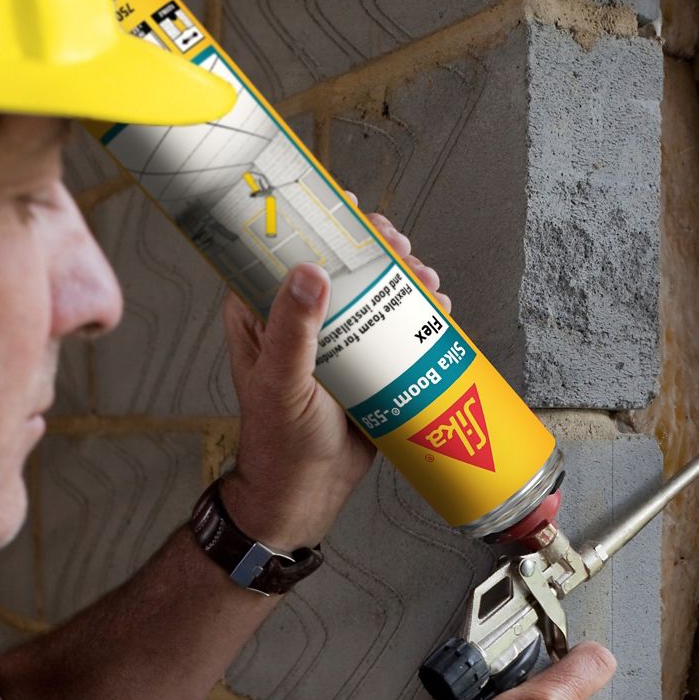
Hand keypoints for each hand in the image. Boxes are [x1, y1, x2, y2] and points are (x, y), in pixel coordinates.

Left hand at [219, 202, 447, 549]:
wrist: (310, 491)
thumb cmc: (279, 441)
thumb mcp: (282, 382)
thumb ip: (293, 329)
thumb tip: (311, 271)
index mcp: (261, 311)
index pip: (284, 247)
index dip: (317, 220)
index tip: (349, 207)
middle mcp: (300, 316)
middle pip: (341, 260)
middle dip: (375, 245)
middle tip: (399, 246)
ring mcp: (338, 336)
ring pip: (373, 287)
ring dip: (403, 274)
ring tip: (424, 278)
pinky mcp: (369, 357)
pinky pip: (395, 322)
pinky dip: (419, 309)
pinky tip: (437, 306)